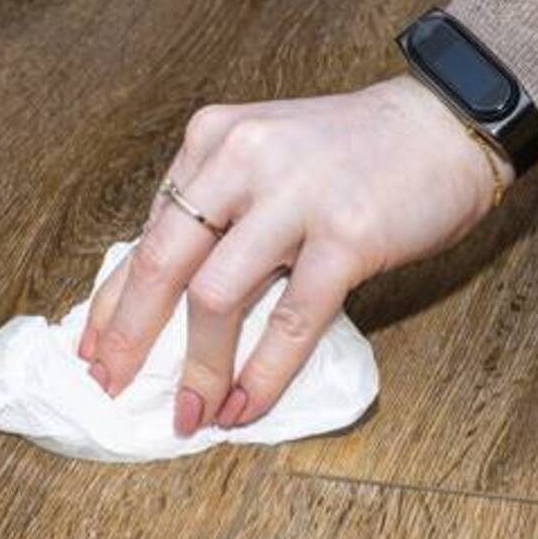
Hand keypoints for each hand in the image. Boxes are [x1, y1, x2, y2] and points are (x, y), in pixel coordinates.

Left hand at [79, 75, 503, 436]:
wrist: (445, 123)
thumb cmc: (356, 152)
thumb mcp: (267, 160)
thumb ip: (220, 213)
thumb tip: (164, 301)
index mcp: (214, 140)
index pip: (149, 233)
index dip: (115, 302)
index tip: (92, 352)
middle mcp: (243, 158)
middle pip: (164, 263)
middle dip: (132, 337)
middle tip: (113, 389)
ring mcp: (295, 195)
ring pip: (217, 297)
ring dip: (200, 368)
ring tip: (193, 414)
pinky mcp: (347, 235)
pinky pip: (291, 318)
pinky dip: (263, 371)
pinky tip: (247, 405)